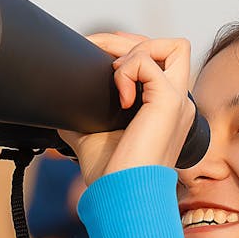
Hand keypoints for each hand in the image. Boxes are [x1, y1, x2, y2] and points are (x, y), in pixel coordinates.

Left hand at [57, 32, 195, 183]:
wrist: (122, 196)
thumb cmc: (113, 176)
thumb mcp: (93, 136)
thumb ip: (84, 115)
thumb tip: (59, 104)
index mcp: (166, 110)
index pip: (162, 63)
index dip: (134, 52)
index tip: (101, 57)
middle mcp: (179, 103)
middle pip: (175, 47)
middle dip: (135, 41)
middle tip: (103, 53)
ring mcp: (178, 101)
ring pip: (174, 45)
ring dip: (135, 50)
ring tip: (114, 76)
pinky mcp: (168, 102)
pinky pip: (149, 63)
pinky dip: (128, 70)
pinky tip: (120, 95)